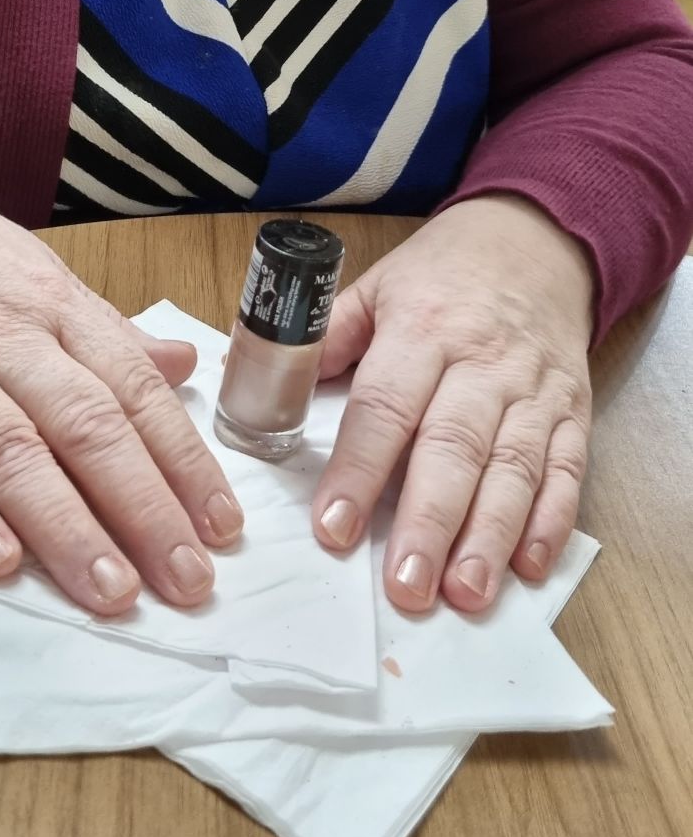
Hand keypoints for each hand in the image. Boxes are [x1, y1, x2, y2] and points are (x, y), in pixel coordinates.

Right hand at [0, 137, 242, 613]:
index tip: (223, 527)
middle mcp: (3, 337)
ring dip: (67, 528)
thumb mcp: (31, 269)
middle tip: (188, 581)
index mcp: (53, 306)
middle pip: (88, 429)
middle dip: (145, 511)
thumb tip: (184, 366)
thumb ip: (104, 331)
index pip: (135, 392)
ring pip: (12, 452)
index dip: (183, 463)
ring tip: (113, 592)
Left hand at [311, 197, 593, 612]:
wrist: (538, 242)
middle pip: (454, 447)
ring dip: (490, 536)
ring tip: (465, 594)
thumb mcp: (377, 287)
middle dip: (430, 522)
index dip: (359, 470)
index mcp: (423, 329)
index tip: (334, 529)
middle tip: (406, 587)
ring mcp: (533, 390)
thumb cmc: (445, 275)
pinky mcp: (571, 411)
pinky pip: (567, 469)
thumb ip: (326, 340)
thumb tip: (264, 388)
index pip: (386, 407)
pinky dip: (552, 521)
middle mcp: (482, 363)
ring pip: (514, 468)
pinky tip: (529, 567)